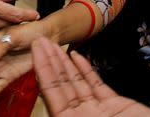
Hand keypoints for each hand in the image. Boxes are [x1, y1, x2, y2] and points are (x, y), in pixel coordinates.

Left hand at [33, 38, 149, 116]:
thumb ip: (69, 115)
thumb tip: (56, 110)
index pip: (51, 93)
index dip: (43, 70)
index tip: (36, 51)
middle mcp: (81, 116)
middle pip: (61, 85)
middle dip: (50, 62)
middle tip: (41, 40)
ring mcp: (97, 110)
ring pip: (76, 82)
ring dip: (65, 62)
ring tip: (54, 44)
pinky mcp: (114, 106)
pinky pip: (95, 85)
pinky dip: (86, 70)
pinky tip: (76, 55)